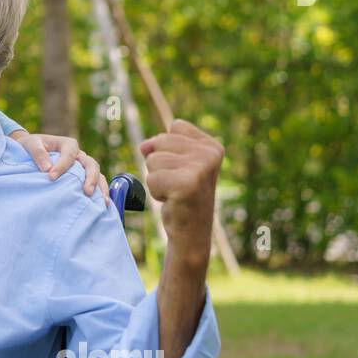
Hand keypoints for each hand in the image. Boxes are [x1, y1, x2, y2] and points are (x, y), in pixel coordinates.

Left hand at [13, 131, 104, 200]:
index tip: (51, 177)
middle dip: (91, 178)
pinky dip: (100, 192)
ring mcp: (82, 165)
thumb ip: (38, 153)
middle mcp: (78, 154)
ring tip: (103, 202)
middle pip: (90, 164)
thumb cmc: (32, 145)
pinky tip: (102, 205)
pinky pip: (95, 182)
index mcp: (67, 144)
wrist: (31, 149)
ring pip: (97, 173)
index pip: (69, 154)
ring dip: (100, 187)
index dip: (62, 166)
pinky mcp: (82, 176)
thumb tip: (47, 168)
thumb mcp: (31, 144)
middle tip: (86, 192)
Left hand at [139, 119, 224, 257]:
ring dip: (157, 178)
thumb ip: (159, 146)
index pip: (176, 126)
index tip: (183, 169)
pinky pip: (151, 178)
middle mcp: (210, 155)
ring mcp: (201, 168)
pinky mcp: (187, 184)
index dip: (169, 148)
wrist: (191, 231)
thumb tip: (144, 146)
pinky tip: (172, 200)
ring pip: (153, 160)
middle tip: (177, 183)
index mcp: (212, 146)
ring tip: (174, 191)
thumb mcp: (175, 163)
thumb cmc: (181, 194)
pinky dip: (155, 191)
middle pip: (160, 141)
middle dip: (160, 164)